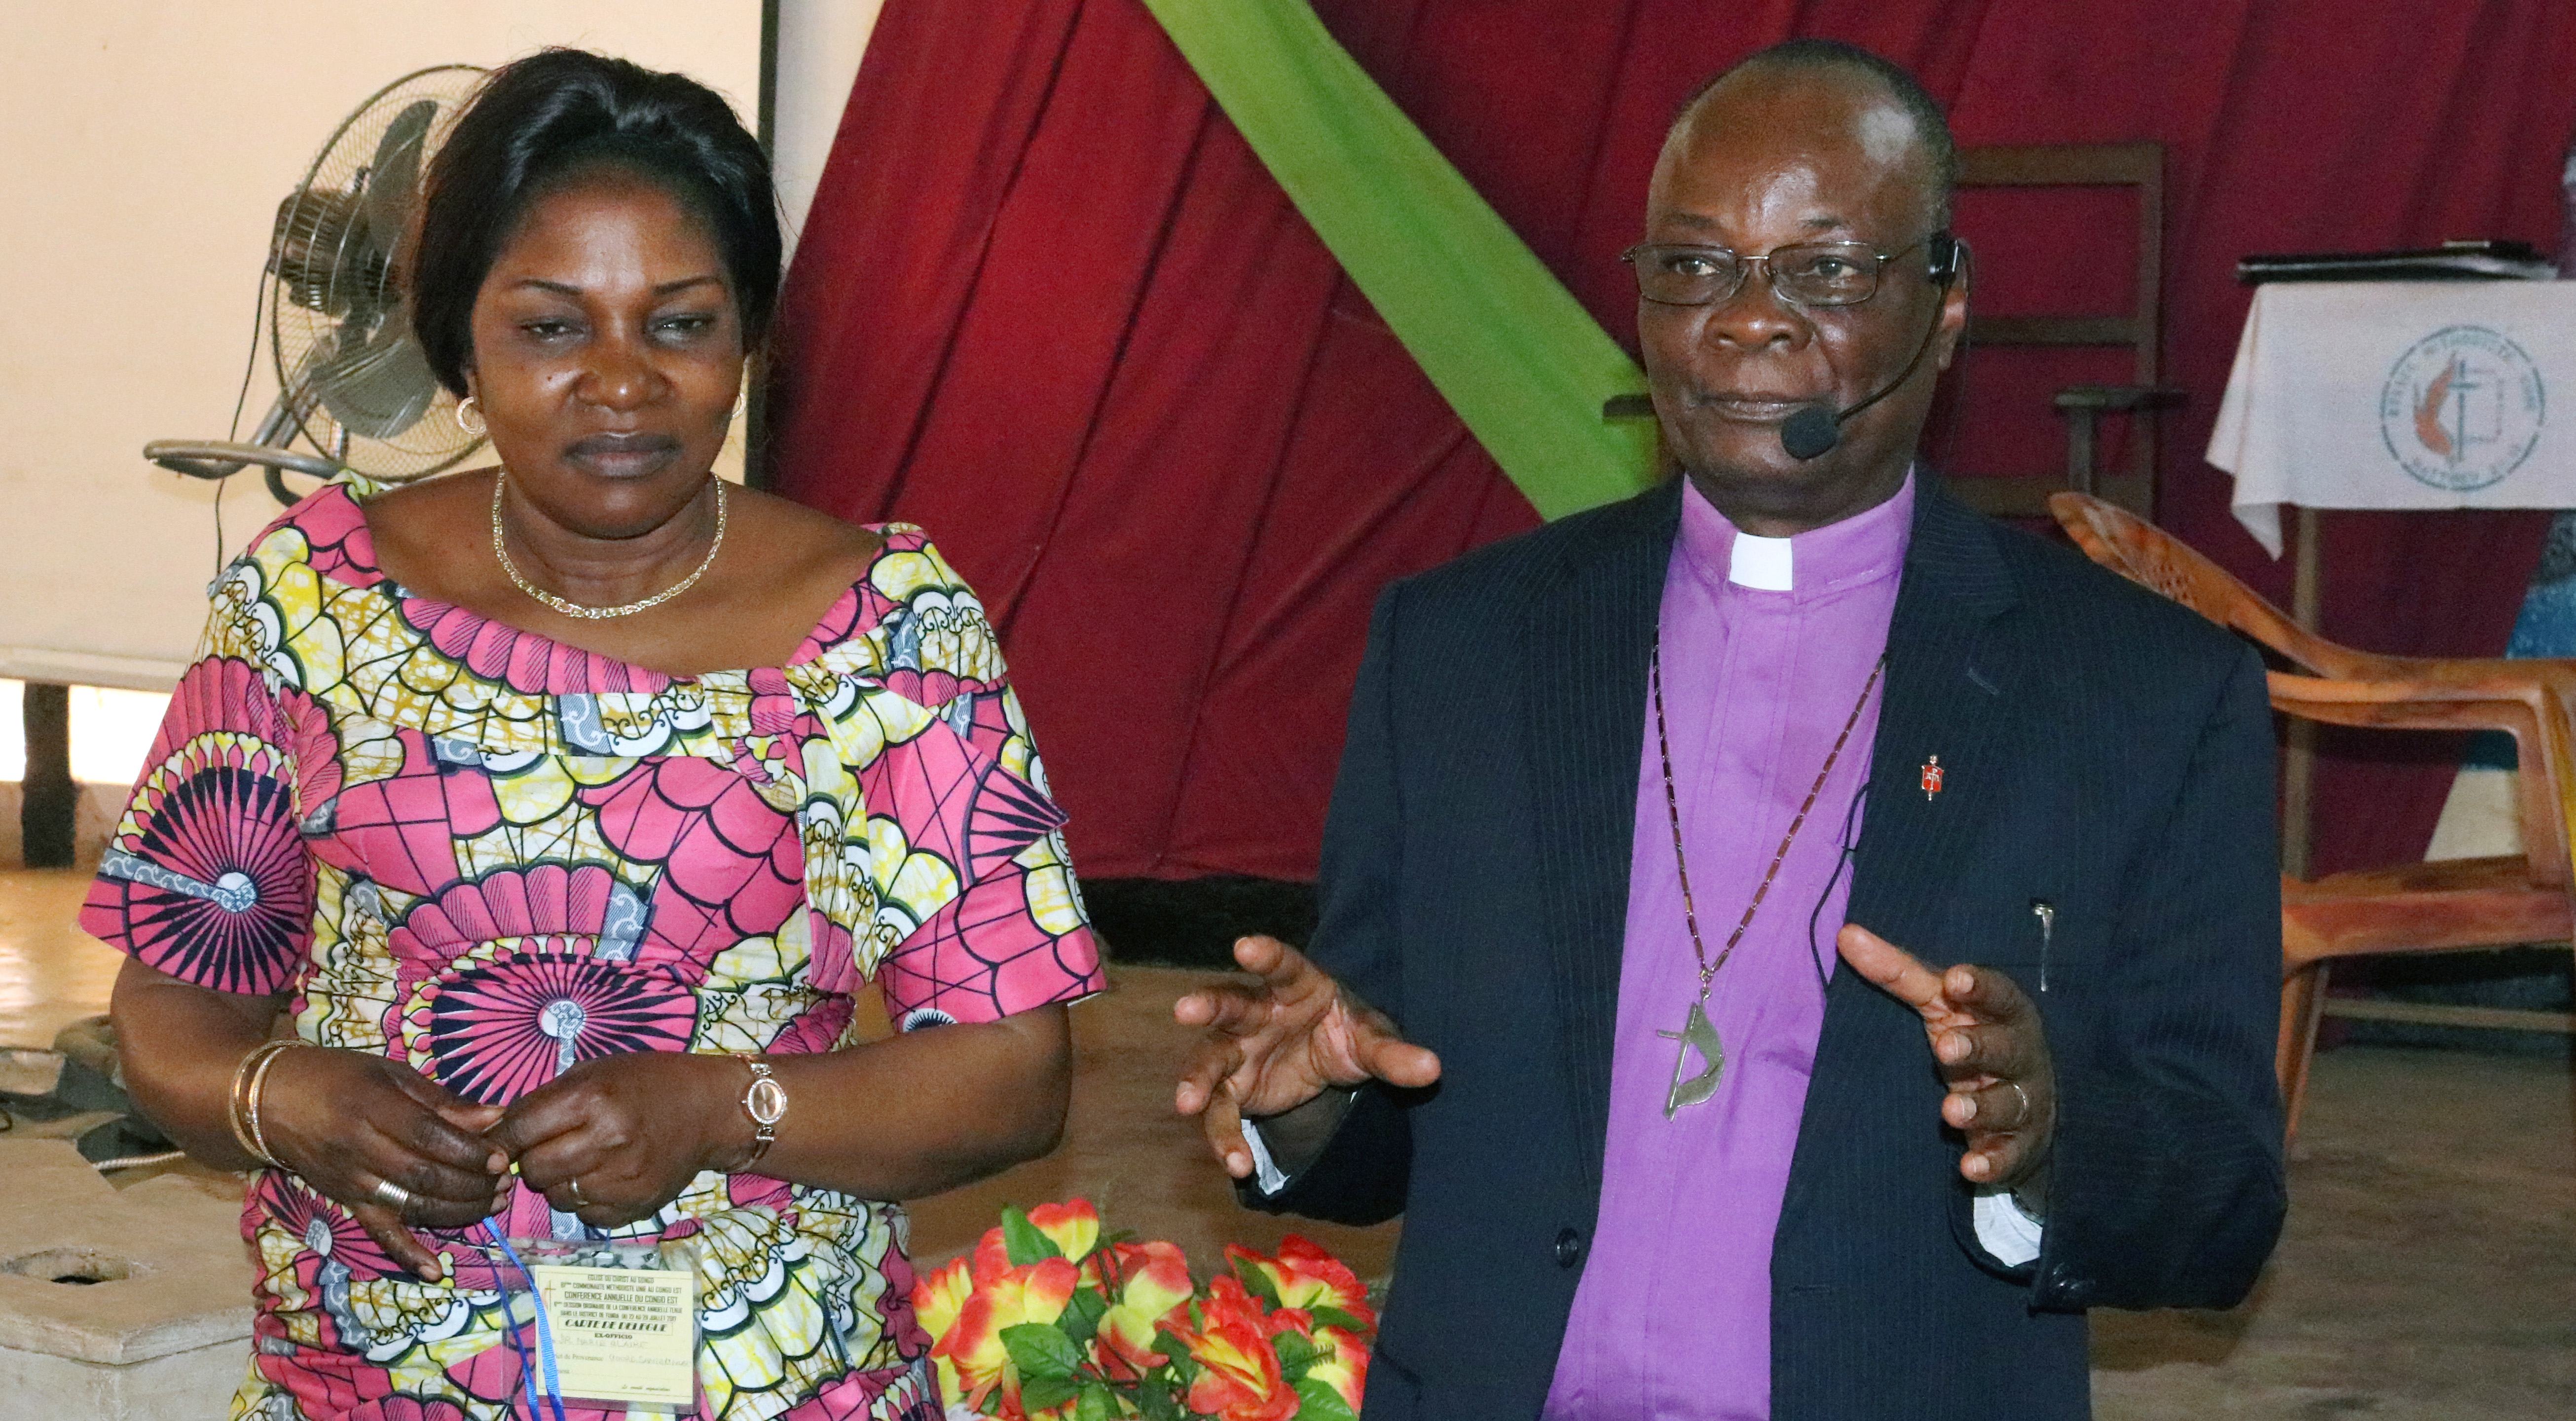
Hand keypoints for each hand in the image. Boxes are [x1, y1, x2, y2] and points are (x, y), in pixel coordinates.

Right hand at [257, 1048, 509, 1280]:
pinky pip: (378, 1232)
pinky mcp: (346, 1203)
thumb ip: (443, 1101)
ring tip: (493, 1203)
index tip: (501, 1156)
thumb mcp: (392, 1074)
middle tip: (505, 1182)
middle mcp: (362, 1150)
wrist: (272, 1102)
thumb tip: (496, 1117)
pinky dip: (407, 1253)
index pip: (431, 1138)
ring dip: (458, 1211)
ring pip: (413, 1206)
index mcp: (375, 1109)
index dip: (470, 1151)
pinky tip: (435, 1270)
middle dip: (473, 1183)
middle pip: (427, 1176)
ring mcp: (353, 1182)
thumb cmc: (339, 1077)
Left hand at [489, 1052, 745, 1229]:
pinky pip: (587, 1215)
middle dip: (532, 1159)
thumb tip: (494, 1134)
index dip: (503, 1137)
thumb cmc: (647, 1082)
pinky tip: (603, 1177)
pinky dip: (586, 1200)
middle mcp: (607, 1141)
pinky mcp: (637, 1205)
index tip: (501, 1140)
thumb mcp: (593, 1073)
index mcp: (592, 1100)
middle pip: (534, 1169)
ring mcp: (624, 1178)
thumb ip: (544, 1102)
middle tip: (550, 1147)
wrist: (710, 1109)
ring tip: (581, 1160)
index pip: (519, 1130)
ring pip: (557, 1196)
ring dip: (559, 1181)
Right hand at [1173, 936, 1440, 1178]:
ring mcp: (1238, 1051)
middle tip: (1185, 1009)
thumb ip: (1394, 1054)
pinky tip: (1236, 1163)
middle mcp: (1257, 1014)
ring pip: (1210, 1060)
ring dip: (1196, 1080)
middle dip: (1207, 1006)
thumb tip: (1432, 1068)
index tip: (1244, 946)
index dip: (1264, 955)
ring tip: (1187, 1104)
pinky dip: (1225, 1137)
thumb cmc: (1345, 1034)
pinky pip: (1222, 1112)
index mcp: (1295, 988)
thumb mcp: (1371, 1041)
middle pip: (1228, 1005)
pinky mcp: (1233, 1089)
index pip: (1281, 966)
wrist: (1326, 1062)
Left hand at [1838, 925, 2055, 1199]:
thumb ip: (1898, 973)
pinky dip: (1992, 1162)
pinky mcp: (2018, 1146)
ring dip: (1982, 1107)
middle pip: (2006, 1049)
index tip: (1955, 979)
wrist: (2026, 1107)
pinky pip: (2009, 1155)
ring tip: (1950, 1110)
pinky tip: (1970, 1167)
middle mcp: (2021, 1057)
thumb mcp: (1942, 1006)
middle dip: (1979, 1047)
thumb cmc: (1976, 1039)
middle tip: (1945, 1047)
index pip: (2000, 996)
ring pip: (2009, 1103)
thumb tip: (1845, 934)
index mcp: (2006, 1015)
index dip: (1981, 988)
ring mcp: (2024, 1103)